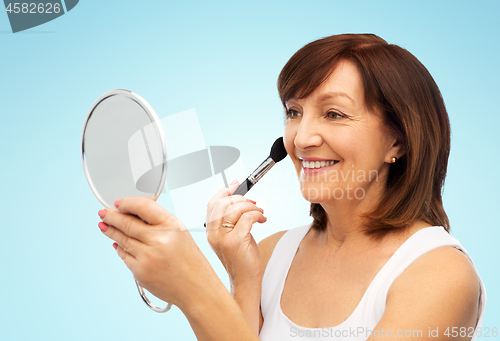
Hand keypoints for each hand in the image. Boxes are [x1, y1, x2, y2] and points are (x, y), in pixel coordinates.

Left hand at [97, 197, 214, 307]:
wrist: (195, 288)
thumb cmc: (190, 261)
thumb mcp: (180, 233)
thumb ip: (159, 221)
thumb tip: (134, 212)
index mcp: (172, 226)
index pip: (143, 206)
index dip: (127, 203)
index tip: (119, 203)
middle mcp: (159, 240)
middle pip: (127, 223)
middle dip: (111, 216)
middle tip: (103, 213)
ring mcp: (148, 257)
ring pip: (122, 239)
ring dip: (111, 231)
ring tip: (104, 225)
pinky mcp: (140, 272)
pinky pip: (124, 256)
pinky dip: (120, 248)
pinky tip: (117, 244)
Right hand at [205, 180, 266, 288]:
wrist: (245, 282)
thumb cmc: (242, 260)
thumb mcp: (234, 236)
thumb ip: (234, 220)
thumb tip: (243, 201)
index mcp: (210, 232)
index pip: (212, 204)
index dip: (225, 191)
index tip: (236, 183)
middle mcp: (213, 234)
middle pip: (223, 203)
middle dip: (242, 199)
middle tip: (254, 203)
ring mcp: (222, 238)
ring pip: (235, 209)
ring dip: (252, 206)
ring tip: (260, 212)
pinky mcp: (235, 242)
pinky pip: (247, 218)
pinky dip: (257, 215)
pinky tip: (262, 220)